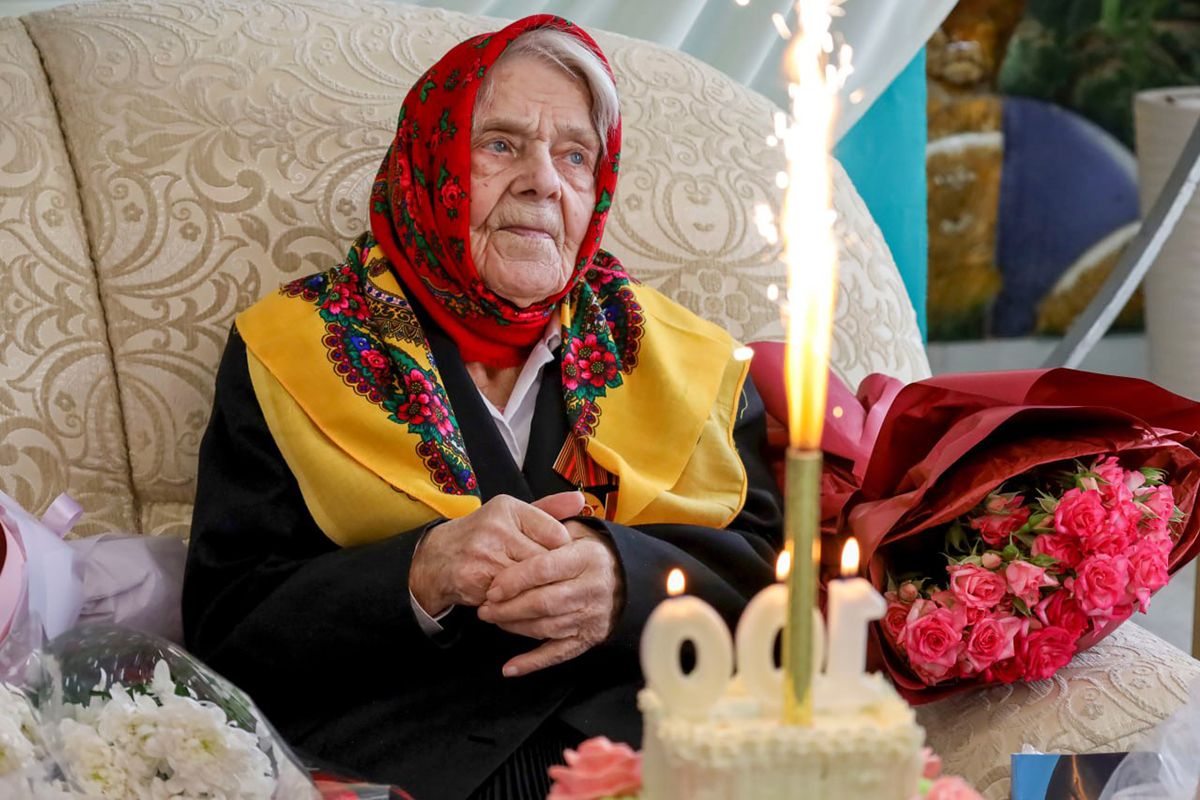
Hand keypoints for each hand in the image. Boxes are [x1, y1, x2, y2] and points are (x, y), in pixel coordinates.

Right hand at [409, 492, 584, 614]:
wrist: (436, 558)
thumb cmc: (483, 536)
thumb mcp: (513, 515)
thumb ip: (549, 509)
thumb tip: (580, 500)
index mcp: (508, 508)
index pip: (557, 534)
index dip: (561, 553)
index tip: (555, 559)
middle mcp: (495, 528)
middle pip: (544, 561)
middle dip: (549, 575)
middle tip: (549, 581)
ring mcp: (483, 555)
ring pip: (530, 583)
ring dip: (534, 591)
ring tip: (534, 590)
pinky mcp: (474, 580)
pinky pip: (511, 598)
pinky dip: (517, 602)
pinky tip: (515, 599)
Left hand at [478, 521, 622, 676]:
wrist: (624, 576)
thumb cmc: (587, 551)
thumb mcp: (574, 530)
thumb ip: (549, 525)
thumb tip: (522, 523)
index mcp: (587, 557)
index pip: (544, 568)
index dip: (515, 579)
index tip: (493, 586)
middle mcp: (593, 587)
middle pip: (543, 602)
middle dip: (509, 608)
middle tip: (485, 608)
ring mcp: (593, 616)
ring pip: (547, 628)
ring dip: (515, 628)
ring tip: (494, 620)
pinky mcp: (590, 637)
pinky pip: (558, 654)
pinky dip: (532, 662)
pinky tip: (510, 667)